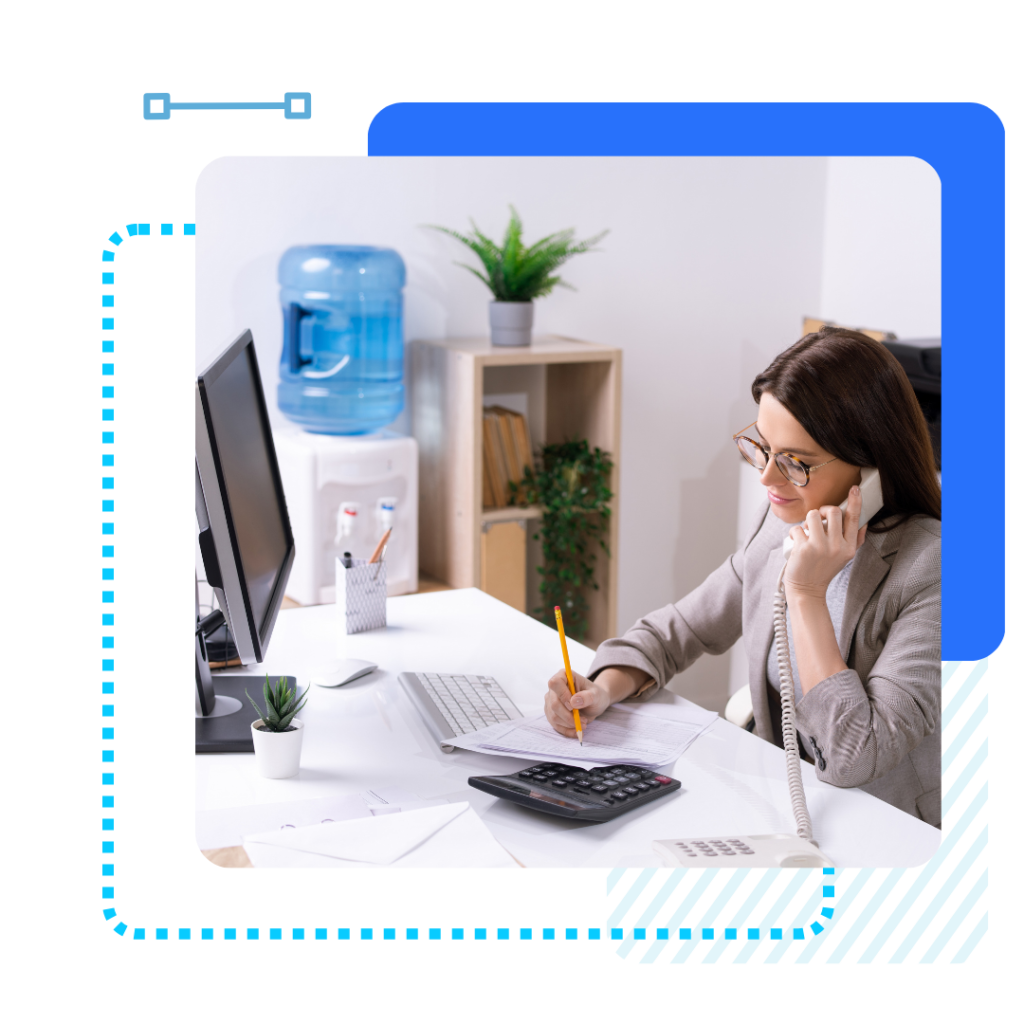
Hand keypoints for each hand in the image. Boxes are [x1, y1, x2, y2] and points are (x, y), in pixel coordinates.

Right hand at [544, 669, 611, 738]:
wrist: (595, 704)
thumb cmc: (596, 695)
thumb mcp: (597, 695)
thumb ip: (587, 696)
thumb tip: (573, 702)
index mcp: (564, 676)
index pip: (555, 683)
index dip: (562, 695)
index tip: (573, 706)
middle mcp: (554, 688)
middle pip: (553, 703)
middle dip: (568, 716)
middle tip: (583, 721)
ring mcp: (550, 701)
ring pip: (553, 716)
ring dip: (569, 724)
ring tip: (583, 723)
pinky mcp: (551, 713)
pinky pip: (555, 724)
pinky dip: (566, 730)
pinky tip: (576, 731)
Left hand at [784, 484, 867, 600]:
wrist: (807, 589)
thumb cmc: (824, 569)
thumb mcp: (844, 557)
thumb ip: (855, 540)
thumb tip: (864, 521)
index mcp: (849, 547)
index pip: (854, 519)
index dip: (855, 502)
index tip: (854, 489)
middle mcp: (837, 547)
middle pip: (832, 511)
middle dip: (822, 511)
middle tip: (817, 519)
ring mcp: (820, 547)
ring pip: (813, 515)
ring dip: (807, 521)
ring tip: (806, 532)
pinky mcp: (803, 549)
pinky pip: (797, 528)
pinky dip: (794, 532)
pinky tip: (796, 542)